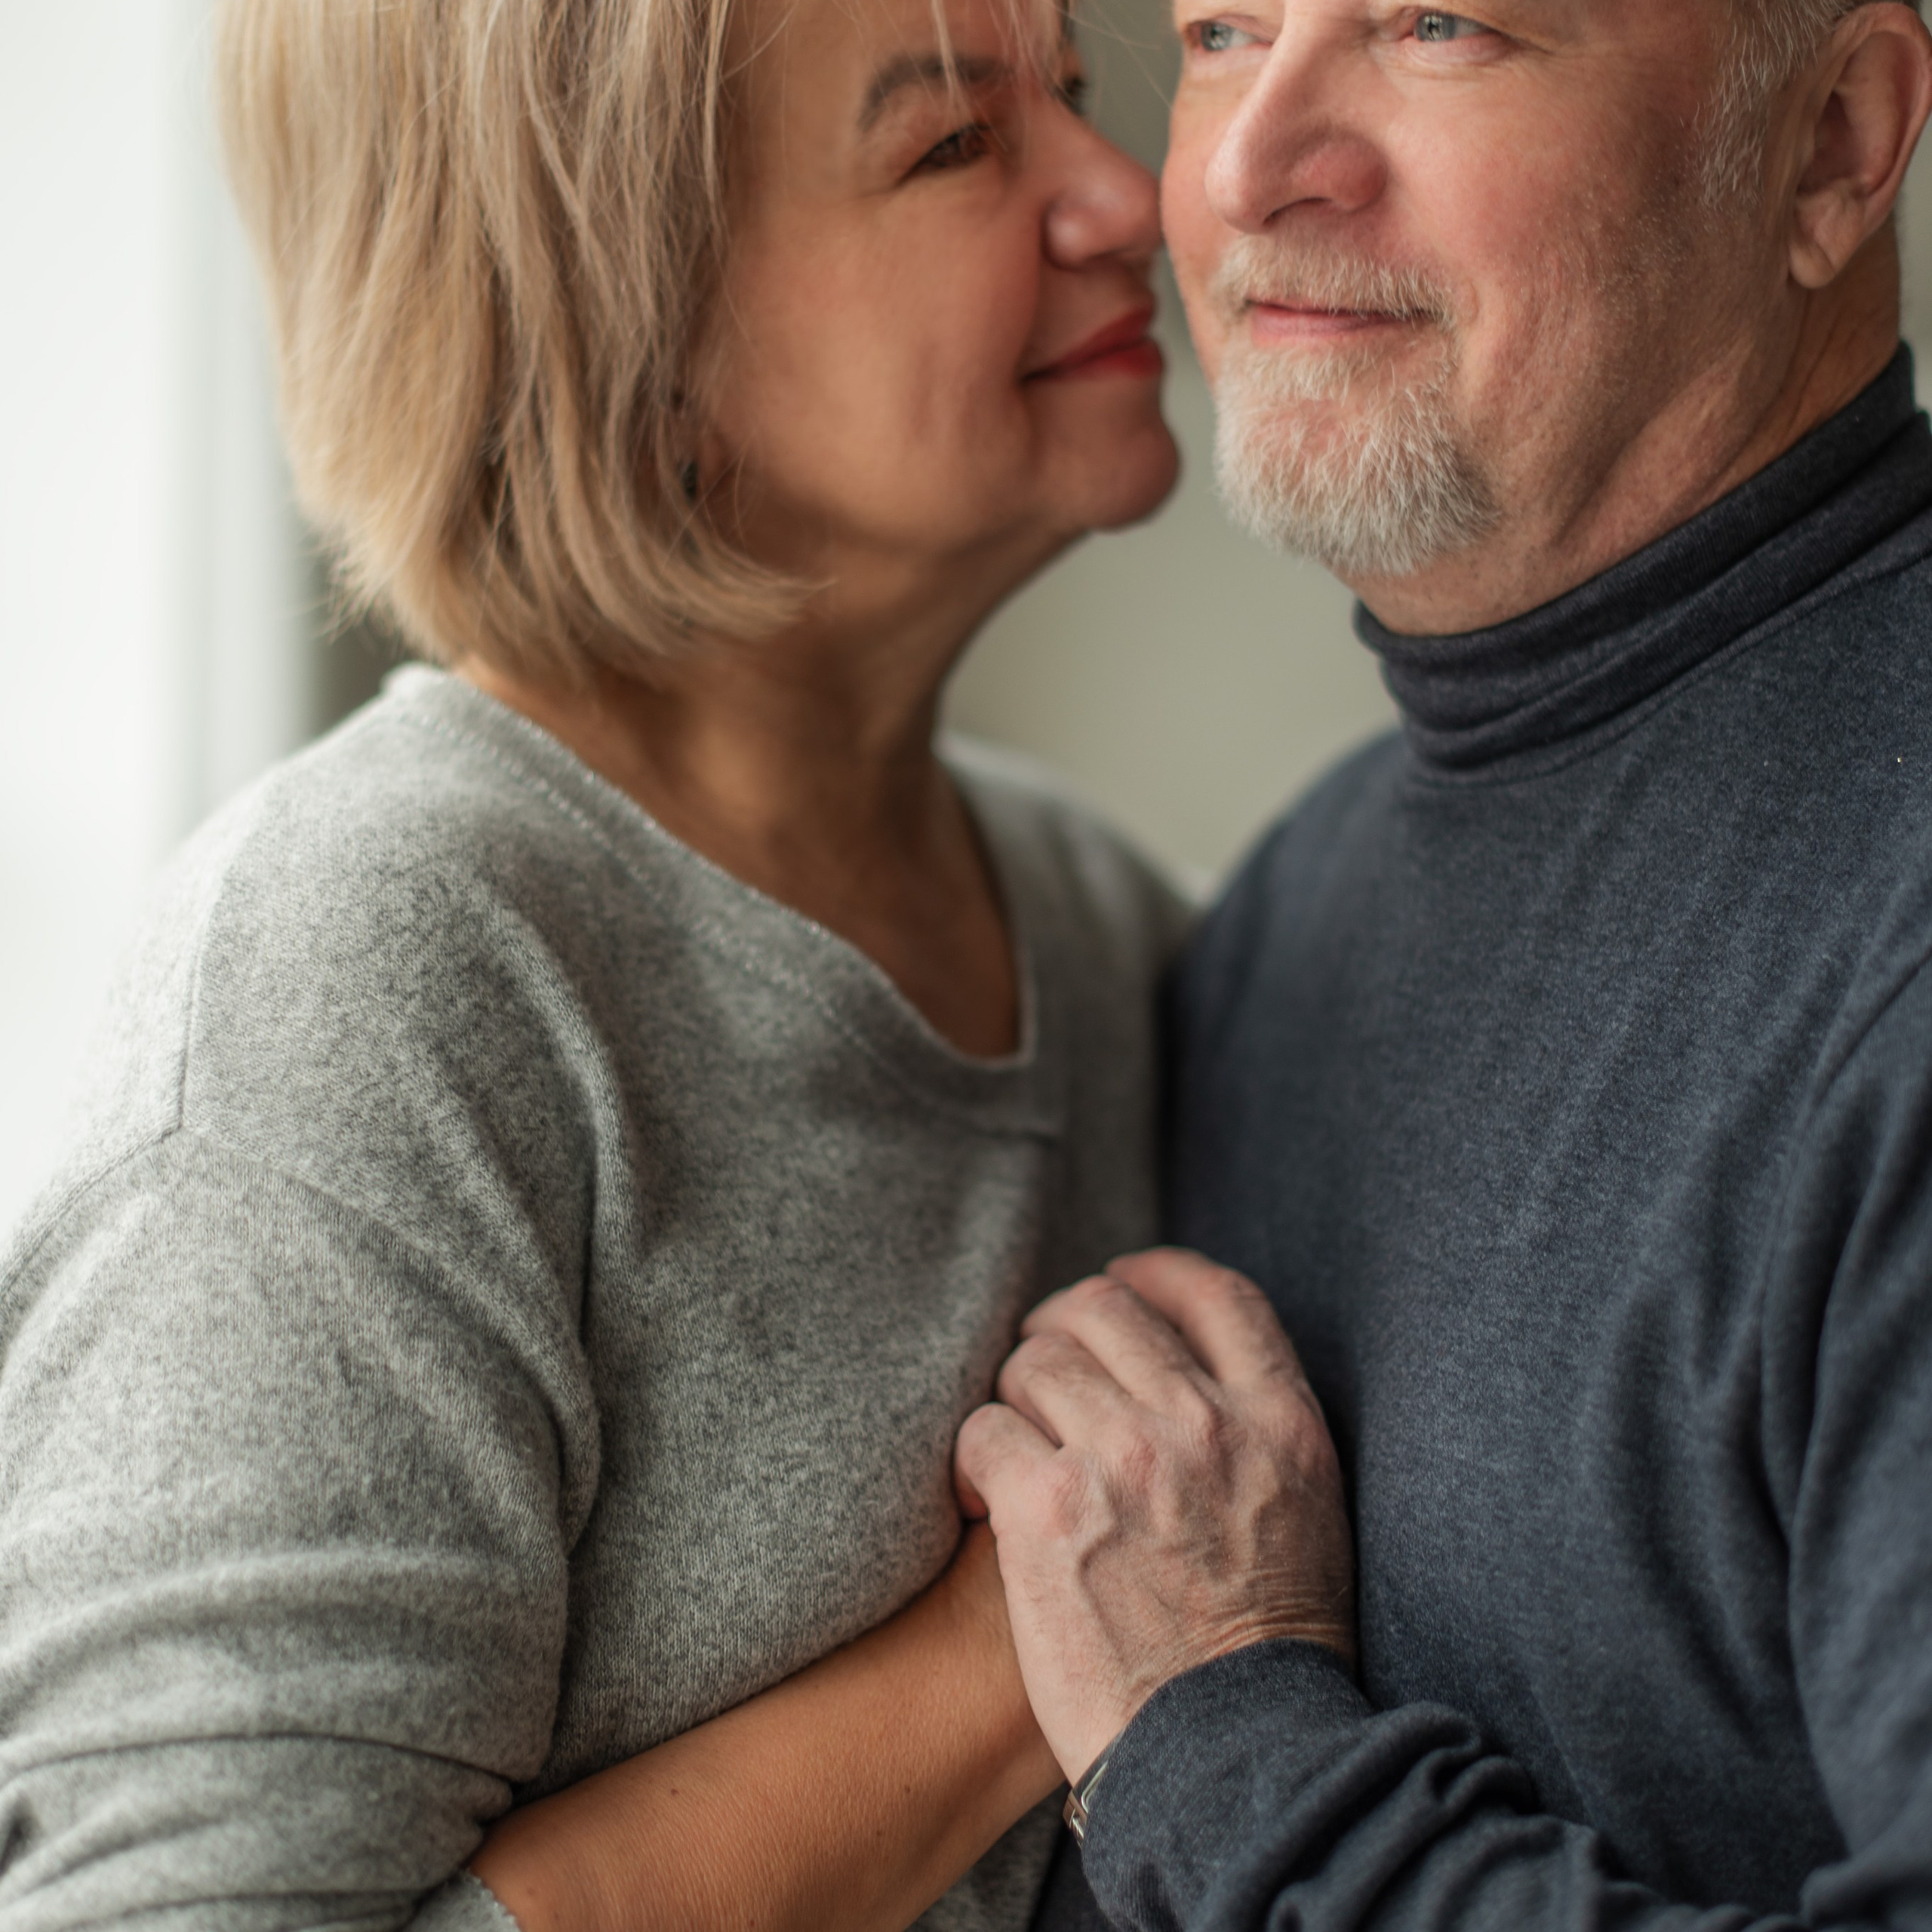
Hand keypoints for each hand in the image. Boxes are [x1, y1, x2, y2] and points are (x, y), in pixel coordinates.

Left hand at [954, 1249, 1354, 1782]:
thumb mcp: (1304, 1511)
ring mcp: (1124, 1460)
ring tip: (1017, 1449)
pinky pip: (982, 1430)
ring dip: (1015, 1397)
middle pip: (1104, 1309)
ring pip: (1033, 1363)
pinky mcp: (1047, 1509)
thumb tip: (1191, 1373)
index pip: (1214, 1294)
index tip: (1121, 1280)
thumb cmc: (1264, 1648)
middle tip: (1039, 1371)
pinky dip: (974, 1457)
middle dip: (1060, 1328)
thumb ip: (1256, 1430)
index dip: (1156, 1274)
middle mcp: (1204, 1424)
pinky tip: (983, 1497)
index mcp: (1281, 1421)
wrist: (1229, 1756)